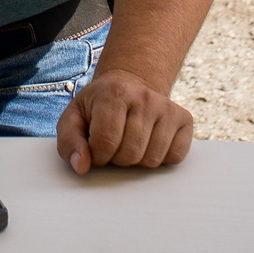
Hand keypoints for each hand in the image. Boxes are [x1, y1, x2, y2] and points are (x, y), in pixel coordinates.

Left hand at [56, 66, 192, 173]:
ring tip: (129, 143)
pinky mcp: (184, 119)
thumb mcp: (74, 118)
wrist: (129, 85)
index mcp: (114, 93)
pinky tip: (149, 143)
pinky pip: (175, 157)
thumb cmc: (98, 107)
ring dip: (137, 161)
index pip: (105, 143)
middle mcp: (145, 97)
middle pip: (130, 154)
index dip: (97, 156)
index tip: (95, 148)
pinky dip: (161, 159)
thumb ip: (69, 142)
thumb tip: (82, 166)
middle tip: (113, 145)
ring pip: (152, 159)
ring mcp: (167, 107)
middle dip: (117, 160)